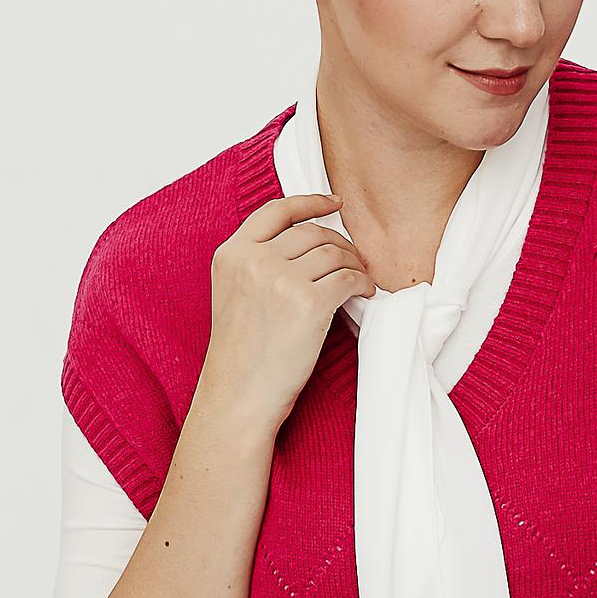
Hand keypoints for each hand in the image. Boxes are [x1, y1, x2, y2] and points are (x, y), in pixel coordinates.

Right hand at [201, 191, 374, 432]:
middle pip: (311, 232)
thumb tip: (306, 243)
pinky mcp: (309, 303)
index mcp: (231, 254)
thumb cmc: (240, 355)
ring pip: (334, 253)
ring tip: (360, 280)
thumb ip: (257, 263)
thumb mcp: (233, 294)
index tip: (333, 203)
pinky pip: (349, 278)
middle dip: (339, 242)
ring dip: (355, 264)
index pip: (276, 211)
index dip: (309, 202)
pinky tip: (364, 294)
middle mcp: (254, 260)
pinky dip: (363, 283)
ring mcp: (281, 279)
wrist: (239, 395)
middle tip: (352, 259)